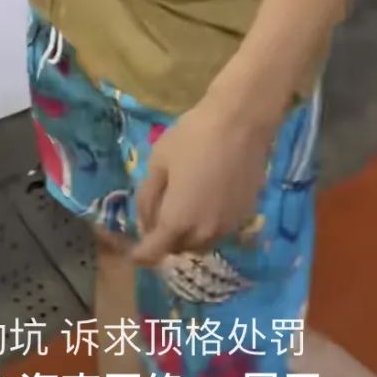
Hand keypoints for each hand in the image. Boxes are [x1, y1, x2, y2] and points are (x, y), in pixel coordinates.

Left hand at [131, 96, 275, 266]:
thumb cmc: (193, 137)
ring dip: (187, 234)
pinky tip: (205, 198)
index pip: (153, 253)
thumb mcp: (158, 162)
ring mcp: (228, 226)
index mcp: (178, 221)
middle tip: (156, 215)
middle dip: (164, 240)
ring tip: (181, 206)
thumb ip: (147, 198)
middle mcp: (205, 232)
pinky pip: (219, 230)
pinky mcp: (246, 215)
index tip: (131, 249)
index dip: (139, 254)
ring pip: (200, 243)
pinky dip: (206, 224)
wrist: (242, 122)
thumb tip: (146, 223)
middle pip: (178, 249)